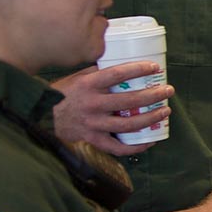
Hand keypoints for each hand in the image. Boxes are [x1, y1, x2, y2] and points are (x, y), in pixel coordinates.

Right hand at [51, 62, 174, 153]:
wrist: (43, 117)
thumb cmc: (64, 94)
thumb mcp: (78, 78)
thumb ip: (98, 73)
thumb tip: (123, 63)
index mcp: (88, 85)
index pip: (117, 74)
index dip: (138, 70)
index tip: (154, 67)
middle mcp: (92, 104)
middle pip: (130, 100)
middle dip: (153, 95)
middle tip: (167, 91)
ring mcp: (93, 124)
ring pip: (129, 124)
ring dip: (151, 118)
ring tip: (165, 112)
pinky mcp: (93, 140)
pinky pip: (119, 147)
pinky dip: (136, 146)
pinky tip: (150, 140)